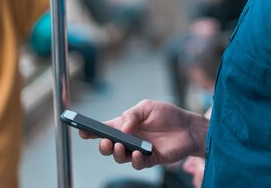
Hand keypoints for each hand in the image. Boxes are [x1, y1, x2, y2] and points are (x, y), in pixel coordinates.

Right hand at [78, 99, 208, 169]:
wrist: (188, 126)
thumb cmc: (167, 115)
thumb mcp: (147, 106)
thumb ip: (132, 114)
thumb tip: (122, 127)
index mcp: (124, 125)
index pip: (103, 129)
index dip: (90, 131)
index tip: (81, 130)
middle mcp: (129, 139)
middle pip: (109, 147)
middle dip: (103, 146)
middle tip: (105, 141)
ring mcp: (138, 150)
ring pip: (121, 158)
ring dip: (117, 154)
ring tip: (120, 146)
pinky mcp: (151, 159)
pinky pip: (139, 164)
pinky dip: (136, 160)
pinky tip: (138, 154)